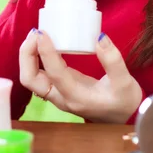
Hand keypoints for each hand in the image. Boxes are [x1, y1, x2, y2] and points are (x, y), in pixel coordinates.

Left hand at [19, 30, 142, 123]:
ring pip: (31, 78)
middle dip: (27, 55)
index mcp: (76, 97)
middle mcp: (61, 97)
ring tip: (37, 34)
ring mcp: (58, 93)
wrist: (124, 120)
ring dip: (28, 56)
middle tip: (36, 33)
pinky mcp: (60, 87)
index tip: (43, 33)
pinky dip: (36, 57)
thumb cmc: (125, 103)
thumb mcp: (126, 83)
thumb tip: (99, 38)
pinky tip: (44, 42)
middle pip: (30, 80)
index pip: (54, 73)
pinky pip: (40, 74)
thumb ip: (113, 61)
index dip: (45, 52)